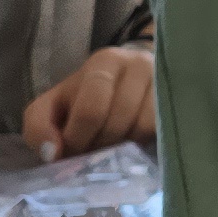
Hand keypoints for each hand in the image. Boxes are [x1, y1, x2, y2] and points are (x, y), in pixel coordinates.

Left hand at [25, 43, 156, 155]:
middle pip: (118, 119)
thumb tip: (52, 153)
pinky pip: (161, 130)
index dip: (78, 138)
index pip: (91, 108)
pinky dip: (143, 143)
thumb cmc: (85, 98)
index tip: (71, 151)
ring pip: (142, 127)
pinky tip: (133, 142)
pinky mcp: (179, 99)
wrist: (129, 82)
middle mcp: (138, 65)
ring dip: (123, 147)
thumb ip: (38, 127)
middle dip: (100, 145)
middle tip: (92, 152)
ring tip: (113, 146)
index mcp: (103, 63)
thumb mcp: (51, 107)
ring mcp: (163, 81)